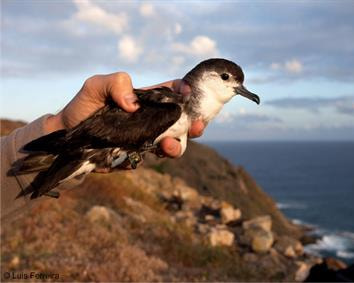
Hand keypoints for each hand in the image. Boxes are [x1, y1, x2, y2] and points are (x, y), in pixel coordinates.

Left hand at [44, 72, 204, 157]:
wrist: (66, 138)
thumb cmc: (82, 107)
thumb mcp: (95, 86)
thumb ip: (116, 83)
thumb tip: (134, 104)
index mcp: (146, 100)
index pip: (173, 93)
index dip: (185, 92)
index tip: (188, 95)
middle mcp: (151, 119)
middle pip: (182, 121)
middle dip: (194, 122)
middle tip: (196, 125)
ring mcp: (146, 139)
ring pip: (173, 143)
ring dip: (178, 145)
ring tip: (170, 145)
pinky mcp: (137, 156)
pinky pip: (153, 158)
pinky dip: (156, 156)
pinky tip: (148, 153)